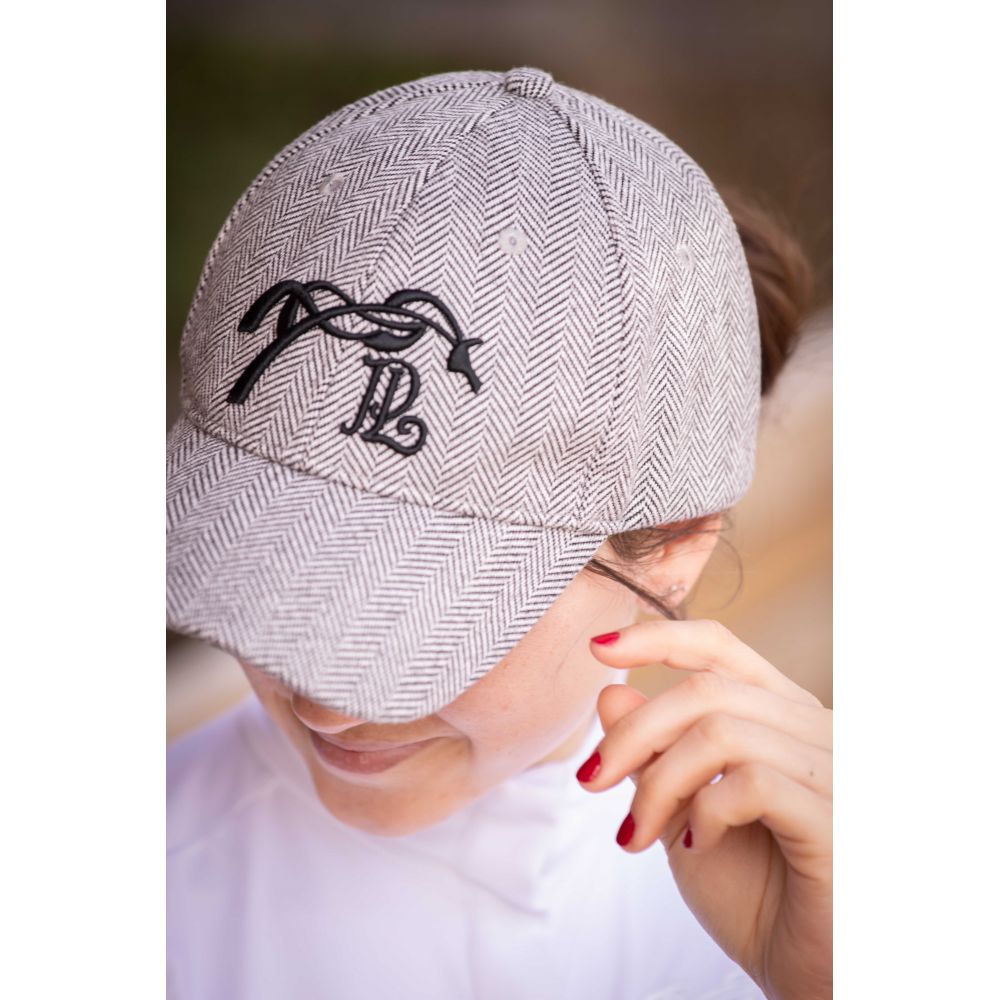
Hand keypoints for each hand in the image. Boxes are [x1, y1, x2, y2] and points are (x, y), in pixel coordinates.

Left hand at [577, 619, 831, 999]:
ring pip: (720, 732)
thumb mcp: (683, 813)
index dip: (657, 637)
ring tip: (636, 834)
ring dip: (657, 784)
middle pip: (705, 691)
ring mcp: (834, 770)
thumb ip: (654, 754)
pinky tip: (697, 845)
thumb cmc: (753, 893)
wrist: (806, 976)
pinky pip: (750, 782)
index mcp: (780, 715)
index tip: (596, 649)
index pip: (720, 647)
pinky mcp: (837, 818)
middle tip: (592, 781)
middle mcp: (815, 728)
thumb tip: (610, 693)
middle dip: (633, 735)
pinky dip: (703, 810)